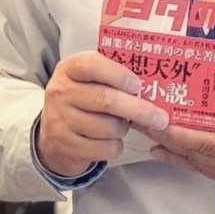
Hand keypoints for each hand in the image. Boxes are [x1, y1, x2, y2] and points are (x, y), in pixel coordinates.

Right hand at [37, 51, 168, 176]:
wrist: (53, 133)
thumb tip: (152, 83)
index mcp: (69, 69)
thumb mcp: (89, 79)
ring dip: (124, 128)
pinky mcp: (66, 146)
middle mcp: (61, 92)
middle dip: (139, 109)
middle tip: (161, 118)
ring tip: (122, 124)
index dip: (118, 74)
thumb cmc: (82, 99)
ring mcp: (60, 120)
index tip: (138, 85)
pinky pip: (105, 148)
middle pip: (107, 100)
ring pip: (109, 127)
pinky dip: (116, 146)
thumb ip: (112, 75)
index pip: (93, 65)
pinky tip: (110, 140)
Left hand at [144, 51, 214, 210]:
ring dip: (170, 145)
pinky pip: (206, 169)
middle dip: (163, 133)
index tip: (153, 115)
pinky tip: (169, 152)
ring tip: (145, 128)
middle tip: (138, 113)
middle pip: (191, 150)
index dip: (175, 129)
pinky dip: (184, 159)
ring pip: (195, 160)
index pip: (203, 139)